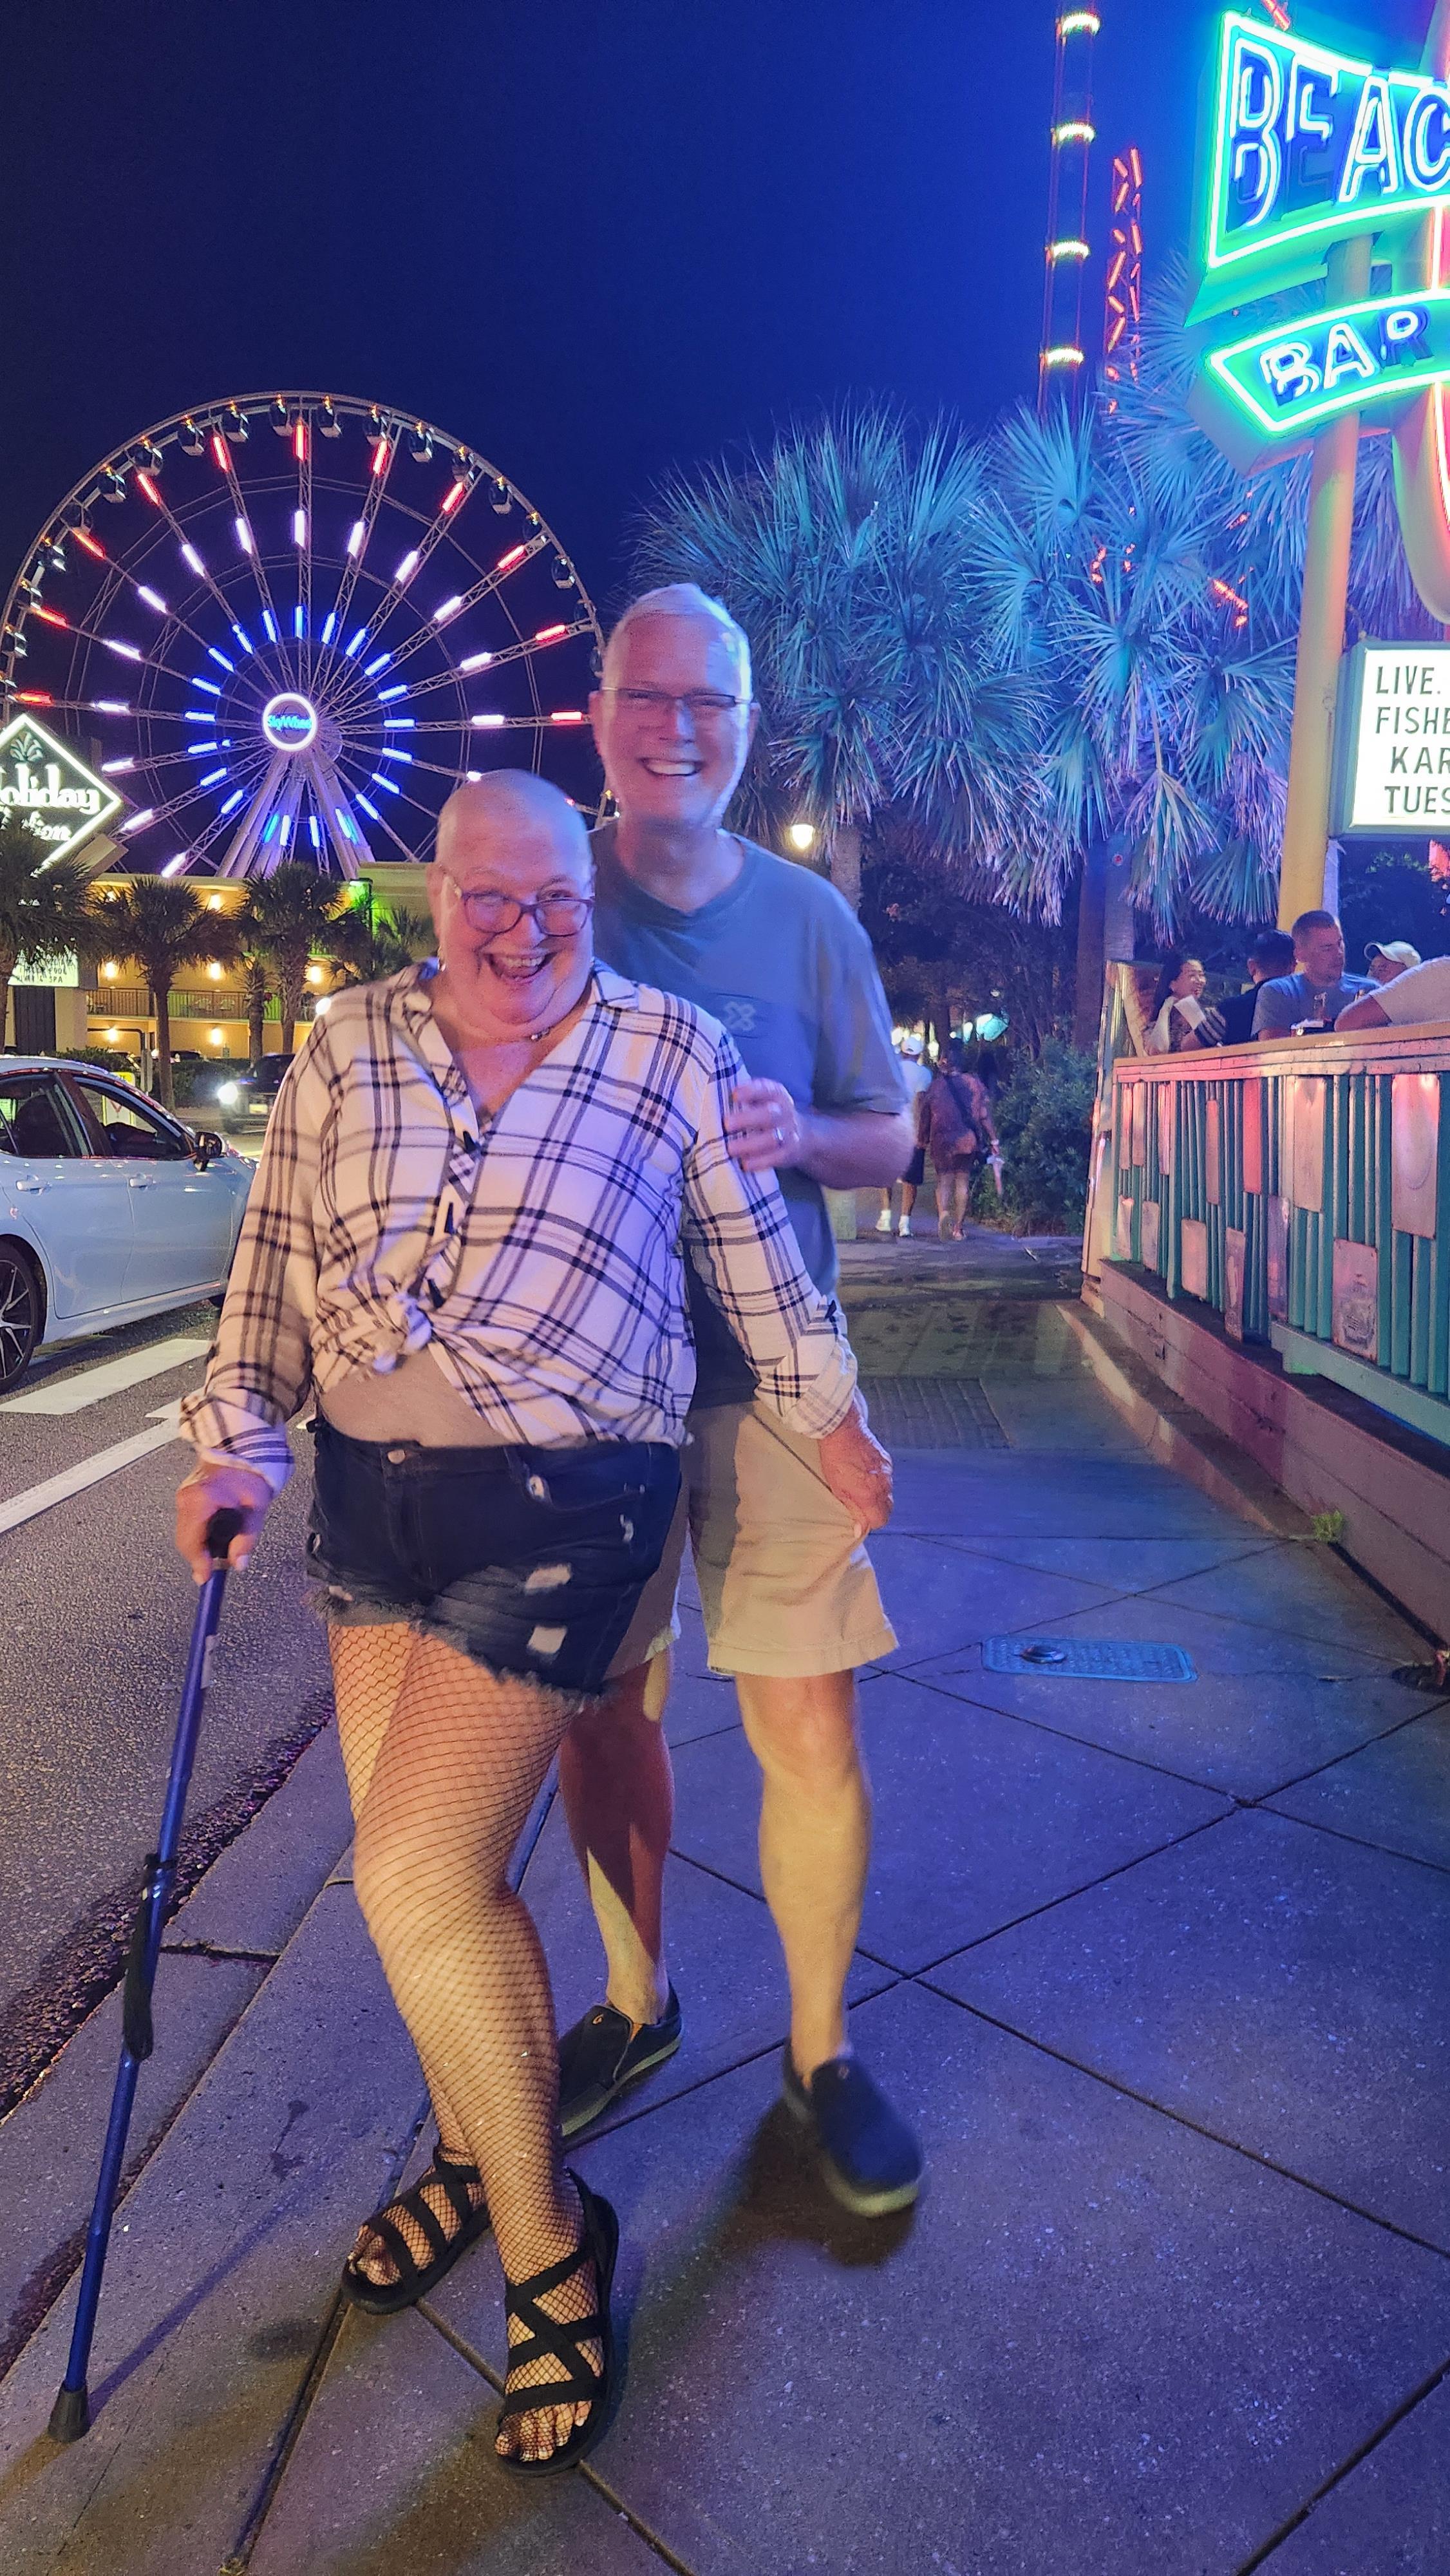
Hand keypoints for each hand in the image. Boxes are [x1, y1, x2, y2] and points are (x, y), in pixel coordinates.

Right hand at [175, 1463, 273, 1583]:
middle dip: (200, 1557)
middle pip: (185, 1541)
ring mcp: (183, 1497)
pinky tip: (215, 1535)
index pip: (191, 1542)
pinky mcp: (185, 1496)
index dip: (199, 1563)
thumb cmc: (250, 1473)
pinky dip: (199, 1535)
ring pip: (184, 1534)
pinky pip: (187, 1524)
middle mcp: (186, 1499)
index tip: (207, 1577)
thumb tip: (239, 1563)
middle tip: (216, 1567)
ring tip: (220, 1549)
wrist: (241, 1448)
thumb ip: (247, 1537)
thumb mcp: (256, 1507)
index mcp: (200, 1500)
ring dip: (199, 1546)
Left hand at [725, 1078, 805, 1172]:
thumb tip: (711, 1098)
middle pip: (769, 1114)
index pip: (766, 1089)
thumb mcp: (763, 1100)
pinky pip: (776, 1158)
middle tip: (726, 1124)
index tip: (734, 1095)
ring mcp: (788, 1133)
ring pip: (773, 1138)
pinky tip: (744, 1165)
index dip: (751, 1091)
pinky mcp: (789, 1153)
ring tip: (730, 1149)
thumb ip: (744, 1098)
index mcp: (776, 1095)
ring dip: (750, 1144)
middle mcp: (784, 1112)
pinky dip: (760, 1162)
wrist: (802, 1135)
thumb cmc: (768, 1114)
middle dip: (747, 1119)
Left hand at [817, 1397, 892, 1538]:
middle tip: (860, 1505)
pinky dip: (879, 1482)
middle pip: (887, 1509)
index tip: (859, 1519)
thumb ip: (853, 1510)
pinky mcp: (887, 1460)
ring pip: (888, 1494)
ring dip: (877, 1496)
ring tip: (860, 1487)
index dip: (869, 1522)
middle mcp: (883, 1483)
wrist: (842, 1429)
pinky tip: (865, 1475)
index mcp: (870, 1493)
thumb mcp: (838, 1489)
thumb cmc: (835, 1457)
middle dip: (875, 1511)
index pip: (880, 1520)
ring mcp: (887, 1471)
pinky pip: (887, 1479)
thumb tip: (859, 1529)